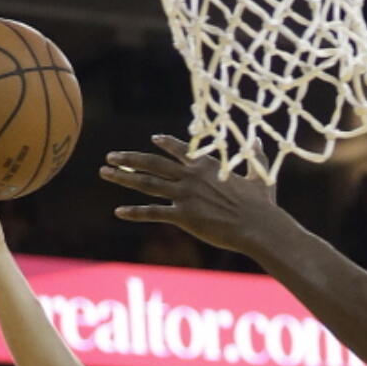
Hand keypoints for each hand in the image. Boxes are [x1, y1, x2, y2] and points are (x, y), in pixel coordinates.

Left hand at [101, 134, 275, 249]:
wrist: (257, 225)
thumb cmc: (261, 205)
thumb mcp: (260, 177)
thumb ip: (256, 157)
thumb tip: (259, 142)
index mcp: (205, 165)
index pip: (179, 150)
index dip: (165, 144)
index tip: (153, 140)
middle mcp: (190, 176)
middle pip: (152, 163)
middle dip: (129, 159)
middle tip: (110, 157)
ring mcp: (184, 195)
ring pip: (146, 182)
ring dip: (123, 177)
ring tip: (104, 173)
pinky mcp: (183, 215)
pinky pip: (153, 212)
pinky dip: (135, 212)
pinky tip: (119, 212)